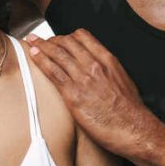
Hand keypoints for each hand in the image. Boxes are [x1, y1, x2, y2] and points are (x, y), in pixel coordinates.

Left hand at [25, 29, 158, 155]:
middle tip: (40, 40)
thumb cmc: (130, 110)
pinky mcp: (73, 95)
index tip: (60, 39)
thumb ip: (108, 70)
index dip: (68, 36)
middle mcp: (94, 65)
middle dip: (51, 39)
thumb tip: (98, 70)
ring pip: (57, 54)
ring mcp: (83, 79)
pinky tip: (33, 56)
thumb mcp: (123, 80)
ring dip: (41, 46)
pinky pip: (52, 72)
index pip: (83, 37)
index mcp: (108, 60)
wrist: (133, 129)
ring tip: (31, 42)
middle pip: (67, 42)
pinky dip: (40, 60)